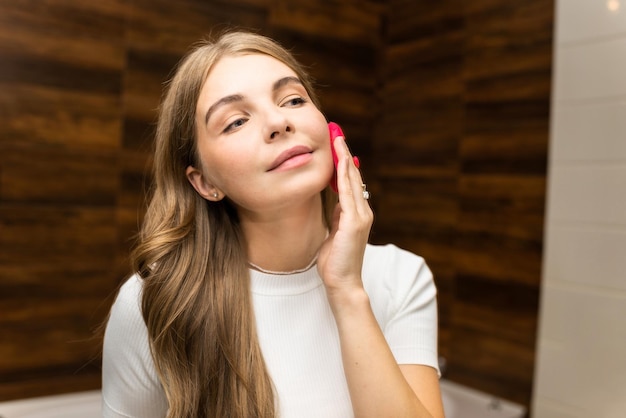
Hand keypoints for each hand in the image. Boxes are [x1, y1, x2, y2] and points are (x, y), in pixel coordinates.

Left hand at [317, 136, 372, 296]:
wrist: (342, 282)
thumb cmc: (335, 261)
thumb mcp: (335, 233)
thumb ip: (338, 216)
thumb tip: (336, 202)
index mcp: (357, 214)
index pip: (350, 182)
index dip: (343, 162)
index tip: (335, 145)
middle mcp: (363, 212)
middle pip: (353, 176)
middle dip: (344, 153)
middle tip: (336, 132)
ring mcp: (361, 216)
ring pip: (352, 180)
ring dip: (344, 158)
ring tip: (337, 138)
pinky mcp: (354, 222)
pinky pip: (348, 193)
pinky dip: (344, 175)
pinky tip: (339, 161)